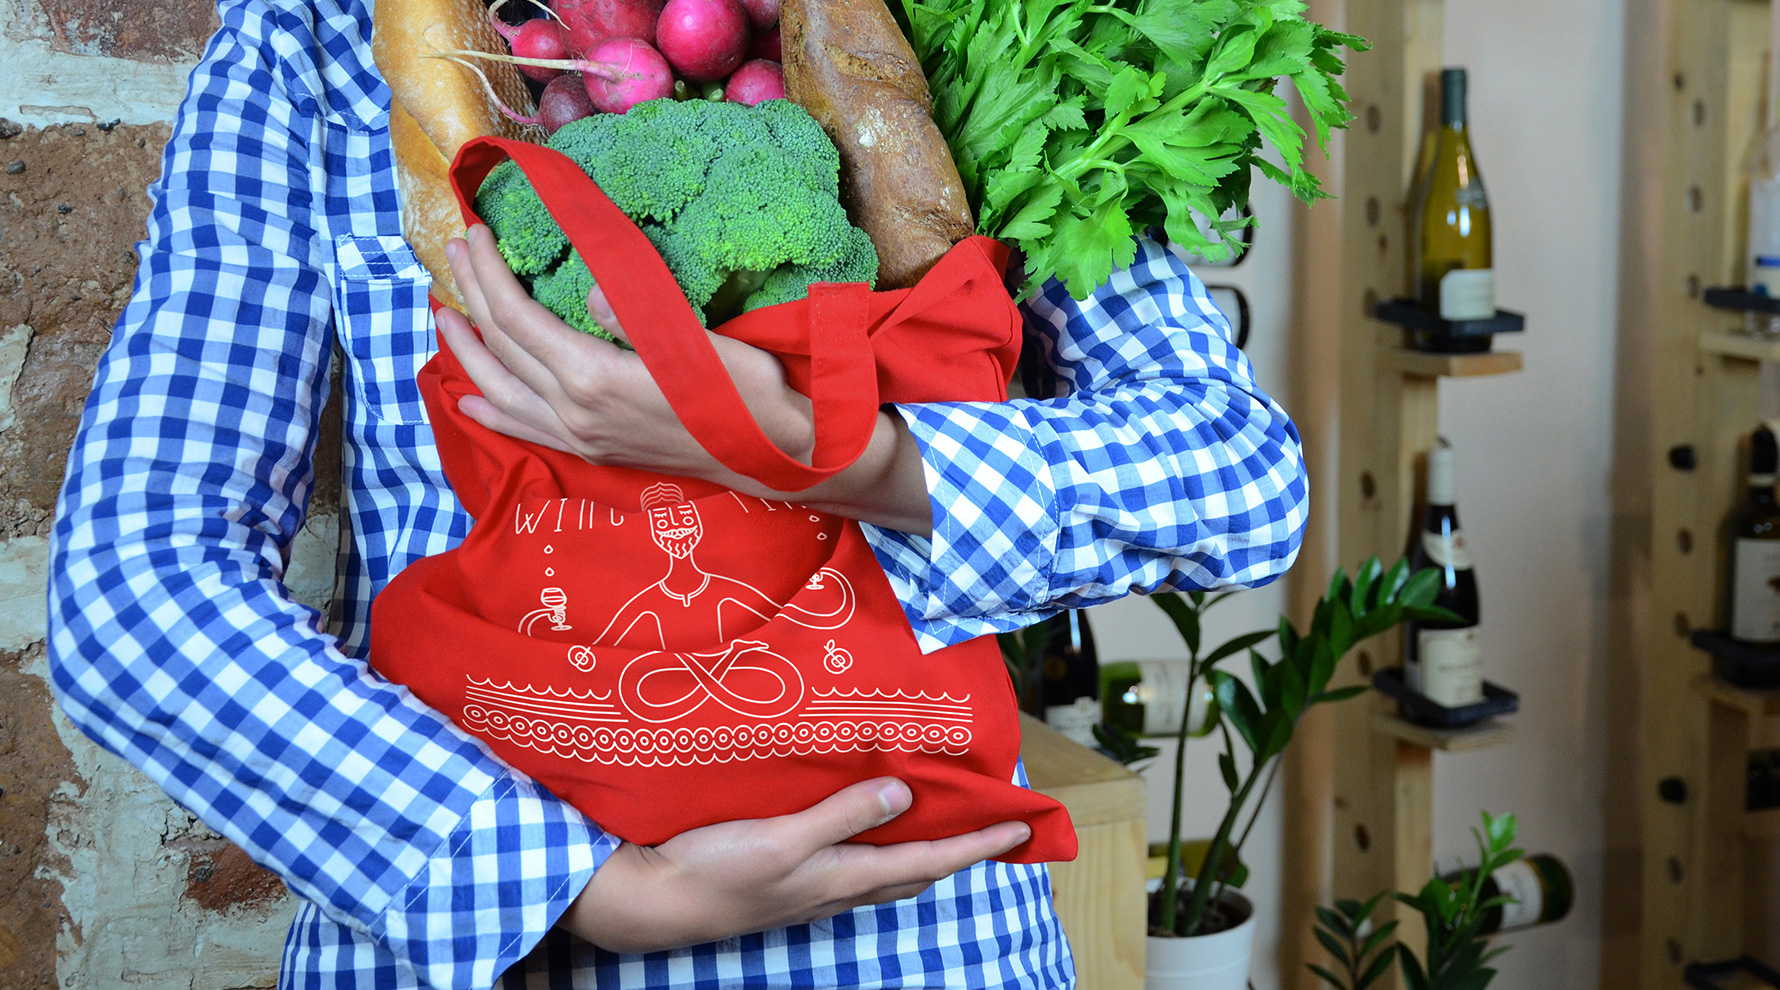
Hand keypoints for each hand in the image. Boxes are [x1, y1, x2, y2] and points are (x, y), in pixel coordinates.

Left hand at [437, 226, 932, 534]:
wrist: (779, 457)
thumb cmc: (749, 392)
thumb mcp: (699, 342)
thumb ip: (638, 315)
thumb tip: (589, 291)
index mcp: (595, 378)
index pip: (517, 319)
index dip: (488, 274)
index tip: (474, 232)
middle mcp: (576, 413)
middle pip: (500, 349)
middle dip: (470, 296)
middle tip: (452, 252)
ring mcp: (582, 438)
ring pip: (500, 392)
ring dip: (465, 351)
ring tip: (444, 315)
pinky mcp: (595, 452)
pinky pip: (524, 430)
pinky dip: (490, 410)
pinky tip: (470, 398)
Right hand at [558, 777, 1030, 953]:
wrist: (651, 902)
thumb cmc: (716, 871)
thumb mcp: (784, 839)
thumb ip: (844, 816)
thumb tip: (907, 794)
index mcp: (843, 879)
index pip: (929, 862)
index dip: (977, 845)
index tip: (1023, 829)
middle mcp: (835, 888)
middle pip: (914, 872)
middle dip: (959, 851)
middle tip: (993, 828)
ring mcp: (809, 887)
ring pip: (882, 870)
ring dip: (918, 848)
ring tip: (940, 820)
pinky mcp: (784, 877)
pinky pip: (848, 860)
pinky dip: (873, 842)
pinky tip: (861, 821)